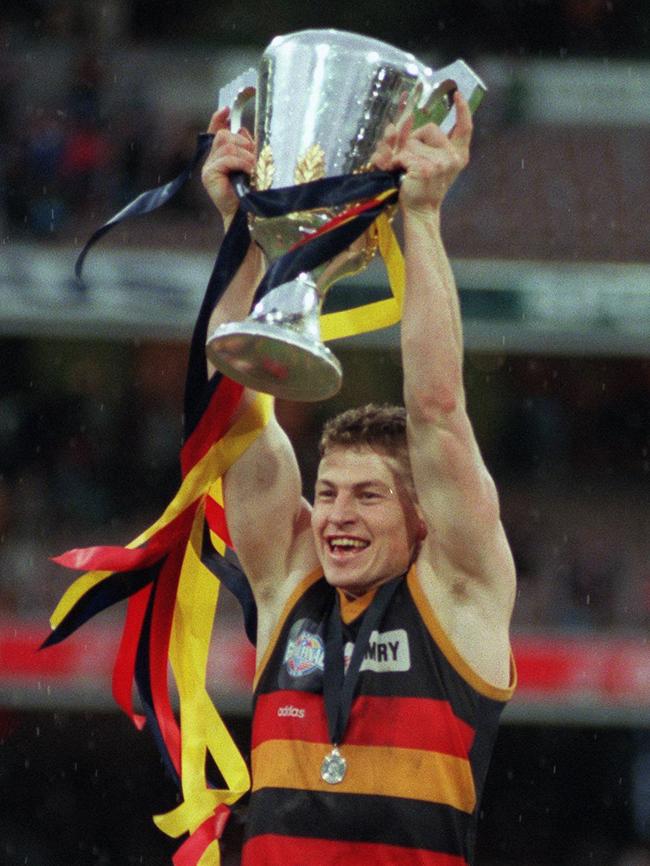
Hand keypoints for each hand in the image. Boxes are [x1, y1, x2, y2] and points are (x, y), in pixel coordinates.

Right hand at [201, 106, 255, 226]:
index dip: (218, 119)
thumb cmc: (252, 194)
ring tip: (253, 169)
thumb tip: (242, 129)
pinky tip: (248, 173)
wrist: (248, 216)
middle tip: (254, 160)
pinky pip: (227, 157)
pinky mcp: (210, 175)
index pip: (216, 132)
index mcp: (220, 158)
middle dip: (243, 144)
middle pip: (224, 135)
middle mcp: (212, 161)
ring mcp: (209, 168)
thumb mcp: (252, 164)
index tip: (226, 109)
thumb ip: (246, 148)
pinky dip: (241, 162)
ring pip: (227, 144)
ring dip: (245, 155)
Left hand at [372, 91, 471, 214]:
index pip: (465, 128)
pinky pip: (403, 154)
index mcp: (457, 155)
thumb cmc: (421, 187)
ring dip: (401, 153)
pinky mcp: (425, 168)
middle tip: (411, 159)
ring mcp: (440, 163)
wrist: (420, 211)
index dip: (463, 111)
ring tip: (404, 170)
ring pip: (411, 142)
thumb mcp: (426, 162)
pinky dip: (396, 162)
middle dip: (414, 139)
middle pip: (429, 128)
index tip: (458, 96)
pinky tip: (399, 173)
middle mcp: (452, 158)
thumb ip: (415, 142)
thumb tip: (395, 125)